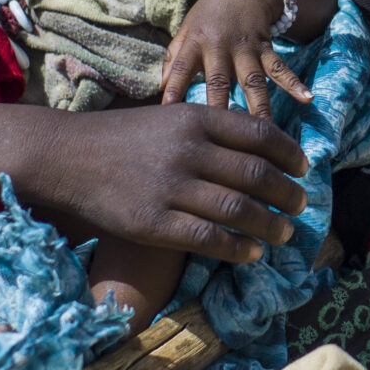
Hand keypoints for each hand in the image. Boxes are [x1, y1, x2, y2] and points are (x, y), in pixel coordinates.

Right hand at [44, 101, 308, 264]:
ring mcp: (170, 187)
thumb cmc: (122, 137)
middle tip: (300, 204)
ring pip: (239, 209)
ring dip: (271, 224)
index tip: (303, 167)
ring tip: (285, 233)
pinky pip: (209, 238)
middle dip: (287, 193)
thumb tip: (258, 148)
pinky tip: (252, 252)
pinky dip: (238, 248)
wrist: (66, 156)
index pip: (259, 133)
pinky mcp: (152, 223)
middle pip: (257, 174)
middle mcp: (187, 149)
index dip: (289, 153)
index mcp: (194, 118)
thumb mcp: (168, 117)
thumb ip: (209, 129)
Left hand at [161, 0, 313, 118]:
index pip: (181, 68)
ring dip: (259, 106)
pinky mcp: (266, 48)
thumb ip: (173, 60)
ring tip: (265, 130)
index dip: (174, 88)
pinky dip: (294, 83)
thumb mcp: (185, 31)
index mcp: (196, 43)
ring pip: (253, 81)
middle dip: (219, 106)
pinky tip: (307, 98)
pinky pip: (281, 68)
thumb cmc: (208, 16)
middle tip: (219, 134)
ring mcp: (246, 48)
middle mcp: (221, 47)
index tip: (169, 113)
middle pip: (219, 80)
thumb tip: (161, 89)